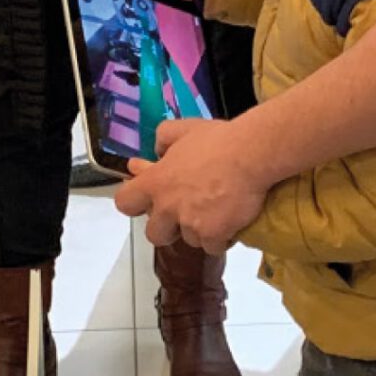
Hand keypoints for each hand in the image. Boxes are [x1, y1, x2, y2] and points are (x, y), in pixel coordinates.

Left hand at [114, 116, 269, 248]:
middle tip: (185, 214)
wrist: (250, 154)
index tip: (148, 200)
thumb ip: (164, 138)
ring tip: (217, 212)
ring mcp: (190, 224)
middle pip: (155, 235)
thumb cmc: (218, 140)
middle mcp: (168, 207)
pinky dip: (222, 238)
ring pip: (189, 240)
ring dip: (200, 231)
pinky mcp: (213, 236)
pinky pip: (213, 247)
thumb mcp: (184, 128)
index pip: (125, 203)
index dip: (135, 203)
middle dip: (168, 229)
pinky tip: (231, 221)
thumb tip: (157, 149)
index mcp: (156, 182)